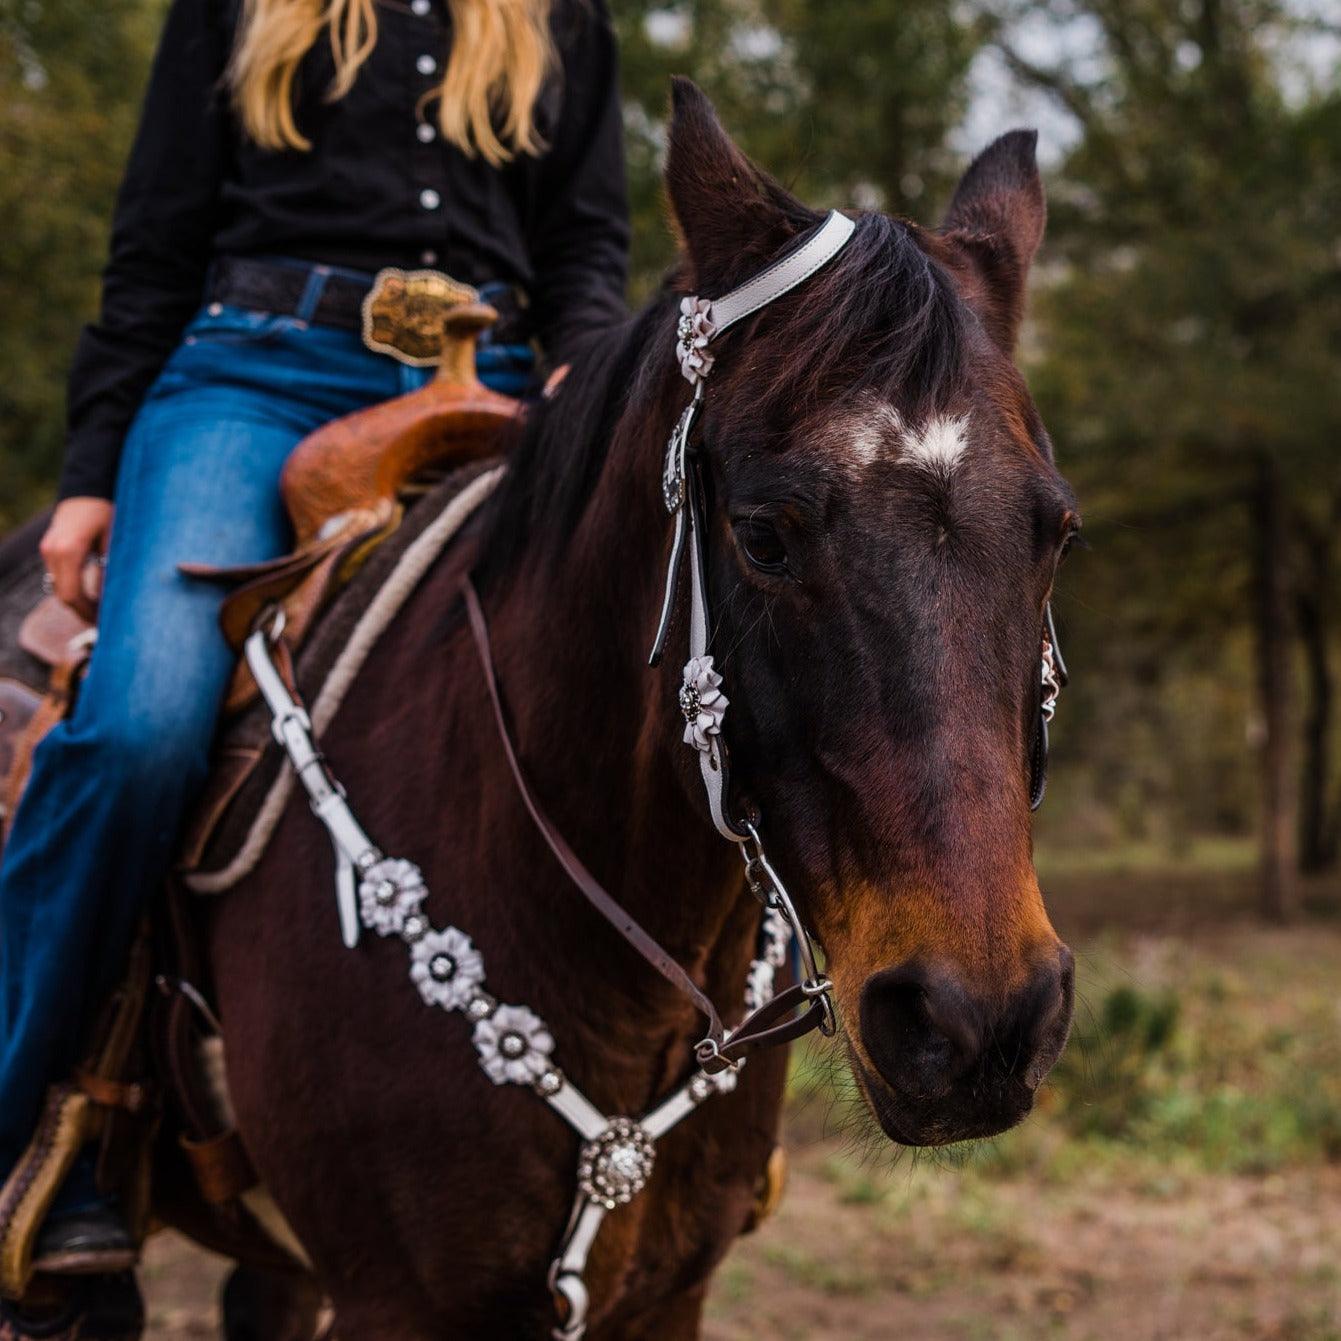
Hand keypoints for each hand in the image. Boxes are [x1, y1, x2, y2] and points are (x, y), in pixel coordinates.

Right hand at [39, 497, 114, 620]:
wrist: (88, 488)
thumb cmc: (106, 511)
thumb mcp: (113, 541)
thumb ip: (109, 570)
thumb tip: (111, 601)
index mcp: (69, 551)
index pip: (72, 594)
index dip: (87, 612)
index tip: (103, 622)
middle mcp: (52, 552)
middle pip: (62, 595)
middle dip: (81, 611)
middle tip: (102, 622)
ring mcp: (47, 550)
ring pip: (58, 587)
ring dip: (76, 601)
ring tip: (98, 611)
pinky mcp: (49, 548)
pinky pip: (57, 576)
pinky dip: (72, 588)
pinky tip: (90, 595)